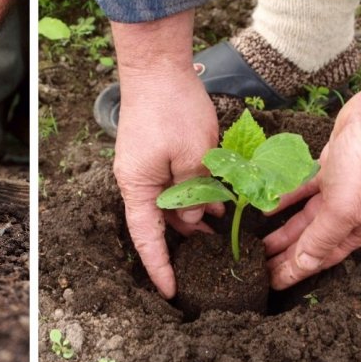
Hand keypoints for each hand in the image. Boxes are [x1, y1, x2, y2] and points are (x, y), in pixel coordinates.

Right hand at [110, 12, 222, 298]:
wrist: (157, 68)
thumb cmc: (172, 111)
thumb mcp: (192, 157)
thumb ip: (194, 194)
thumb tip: (194, 220)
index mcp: (138, 188)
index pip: (147, 240)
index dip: (160, 268)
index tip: (171, 293)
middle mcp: (138, 182)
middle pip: (159, 224)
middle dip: (184, 244)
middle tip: (212, 263)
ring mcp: (146, 168)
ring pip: (170, 205)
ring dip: (195, 218)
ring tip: (223, 233)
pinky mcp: (156, 155)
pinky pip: (175, 186)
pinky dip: (195, 197)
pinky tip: (219, 203)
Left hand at [264, 72, 360, 289]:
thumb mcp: (344, 208)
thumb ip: (321, 237)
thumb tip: (304, 265)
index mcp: (356, 230)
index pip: (319, 258)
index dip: (294, 272)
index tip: (269, 284)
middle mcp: (347, 214)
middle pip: (309, 241)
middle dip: (283, 255)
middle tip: (255, 267)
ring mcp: (338, 190)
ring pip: (303, 217)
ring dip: (281, 230)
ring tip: (255, 243)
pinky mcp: (328, 168)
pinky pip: (300, 190)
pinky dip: (284, 198)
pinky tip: (264, 206)